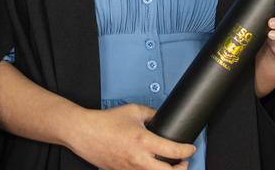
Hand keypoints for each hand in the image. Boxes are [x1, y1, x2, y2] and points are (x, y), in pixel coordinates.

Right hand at [70, 103, 194, 169]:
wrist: (84, 133)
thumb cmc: (105, 122)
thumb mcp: (134, 111)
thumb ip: (151, 114)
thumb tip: (161, 118)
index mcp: (143, 141)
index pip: (173, 151)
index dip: (187, 150)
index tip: (190, 148)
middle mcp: (138, 159)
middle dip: (181, 169)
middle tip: (183, 162)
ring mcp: (130, 169)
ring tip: (168, 166)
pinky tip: (150, 166)